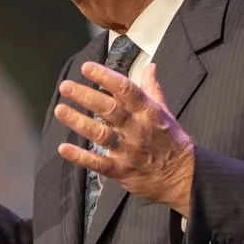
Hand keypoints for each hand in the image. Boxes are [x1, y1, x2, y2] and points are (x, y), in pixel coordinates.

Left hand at [53, 62, 193, 215]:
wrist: (183, 177)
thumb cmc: (171, 141)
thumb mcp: (165, 112)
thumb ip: (152, 89)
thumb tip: (150, 66)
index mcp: (148, 112)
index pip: (126, 89)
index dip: (106, 77)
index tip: (87, 67)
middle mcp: (137, 129)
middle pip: (109, 109)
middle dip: (86, 96)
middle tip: (65, 86)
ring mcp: (128, 150)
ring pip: (101, 134)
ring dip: (79, 122)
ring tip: (60, 110)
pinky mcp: (121, 170)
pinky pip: (98, 163)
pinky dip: (80, 157)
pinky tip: (63, 148)